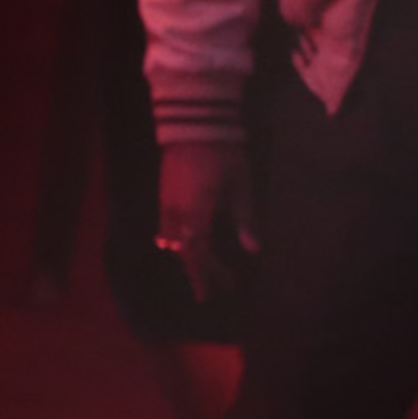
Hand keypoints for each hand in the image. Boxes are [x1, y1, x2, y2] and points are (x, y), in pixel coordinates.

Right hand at [155, 139, 254, 303]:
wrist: (193, 125)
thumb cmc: (223, 154)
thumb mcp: (241, 186)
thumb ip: (246, 218)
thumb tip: (253, 250)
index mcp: (195, 212)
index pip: (197, 253)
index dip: (205, 274)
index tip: (214, 293)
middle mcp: (175, 212)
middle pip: (184, 252)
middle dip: (201, 272)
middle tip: (219, 289)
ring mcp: (166, 204)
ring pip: (173, 243)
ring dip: (190, 259)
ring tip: (209, 273)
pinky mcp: (163, 196)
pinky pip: (166, 229)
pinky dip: (178, 244)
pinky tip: (185, 250)